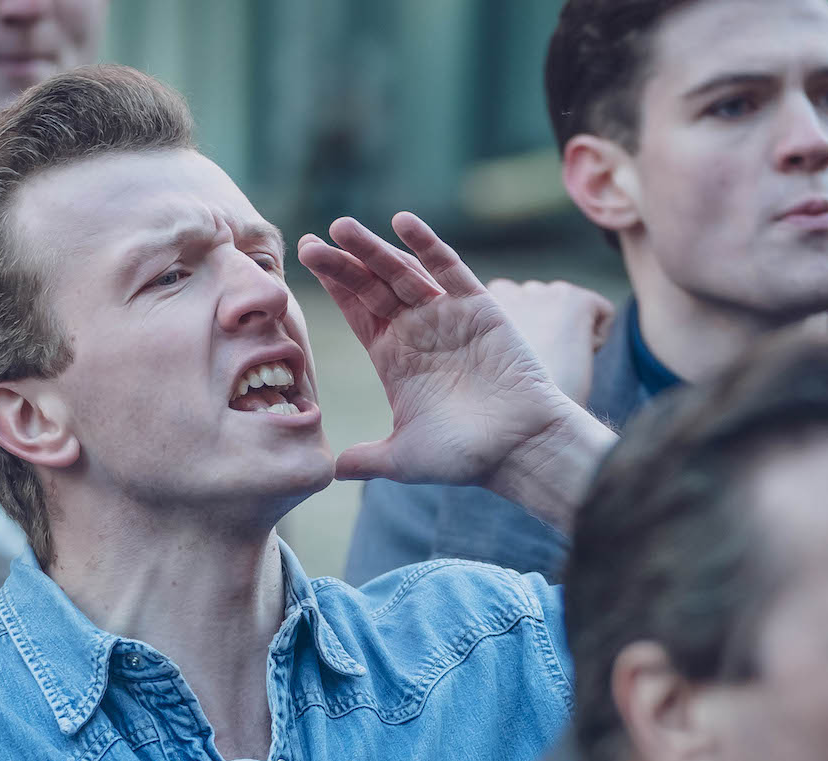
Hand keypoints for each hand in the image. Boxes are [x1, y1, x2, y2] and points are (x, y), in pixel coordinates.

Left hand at [298, 212, 612, 529]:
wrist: (521, 449)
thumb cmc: (465, 457)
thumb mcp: (403, 458)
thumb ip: (367, 459)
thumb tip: (329, 470)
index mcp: (394, 359)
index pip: (357, 312)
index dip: (333, 286)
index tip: (306, 260)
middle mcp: (417, 331)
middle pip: (372, 286)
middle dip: (342, 264)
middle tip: (313, 243)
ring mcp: (446, 315)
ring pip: (403, 271)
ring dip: (374, 249)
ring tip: (342, 227)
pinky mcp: (478, 306)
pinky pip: (449, 268)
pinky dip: (427, 245)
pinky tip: (402, 223)